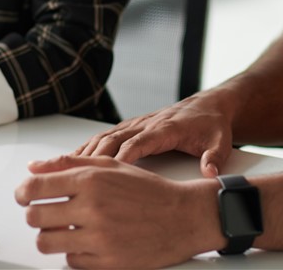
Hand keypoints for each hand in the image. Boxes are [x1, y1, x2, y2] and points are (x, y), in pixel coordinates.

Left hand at [15, 155, 221, 268]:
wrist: (184, 217)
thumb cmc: (148, 190)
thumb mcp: (111, 165)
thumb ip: (69, 163)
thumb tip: (34, 167)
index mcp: (91, 179)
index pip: (35, 188)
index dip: (23, 194)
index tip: (24, 197)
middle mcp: (93, 207)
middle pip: (35, 218)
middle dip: (36, 216)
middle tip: (46, 214)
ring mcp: (99, 237)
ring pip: (47, 243)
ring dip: (50, 237)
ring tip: (64, 230)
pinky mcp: (107, 262)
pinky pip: (71, 261)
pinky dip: (74, 253)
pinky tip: (87, 242)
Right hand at [74, 90, 234, 176]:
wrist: (209, 106)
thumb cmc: (212, 124)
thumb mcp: (221, 140)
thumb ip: (215, 156)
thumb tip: (210, 172)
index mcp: (166, 128)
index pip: (140, 142)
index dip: (123, 156)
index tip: (108, 173)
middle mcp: (146, 124)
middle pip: (114, 139)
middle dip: (93, 157)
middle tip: (72, 176)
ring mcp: (136, 124)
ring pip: (104, 137)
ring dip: (84, 153)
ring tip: (62, 171)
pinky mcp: (131, 128)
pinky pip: (104, 138)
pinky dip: (86, 149)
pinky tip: (70, 162)